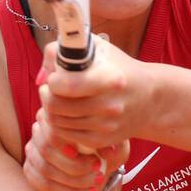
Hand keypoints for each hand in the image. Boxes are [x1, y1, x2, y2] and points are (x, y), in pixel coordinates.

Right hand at [23, 106, 129, 190]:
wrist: (94, 169)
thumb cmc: (105, 150)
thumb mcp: (116, 145)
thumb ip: (114, 144)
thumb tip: (108, 151)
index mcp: (56, 115)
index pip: (53, 126)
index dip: (68, 142)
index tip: (93, 157)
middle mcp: (38, 129)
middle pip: (46, 149)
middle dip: (75, 166)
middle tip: (99, 171)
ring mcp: (32, 150)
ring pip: (45, 169)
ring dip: (74, 181)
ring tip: (97, 183)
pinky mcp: (29, 169)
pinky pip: (42, 183)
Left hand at [35, 35, 152, 151]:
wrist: (149, 98)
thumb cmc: (116, 67)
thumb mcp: (95, 48)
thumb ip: (61, 52)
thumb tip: (41, 79)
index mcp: (110, 80)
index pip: (65, 85)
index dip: (52, 80)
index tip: (55, 77)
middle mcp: (110, 106)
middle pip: (55, 105)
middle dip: (46, 95)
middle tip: (49, 89)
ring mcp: (106, 126)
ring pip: (56, 121)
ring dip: (49, 110)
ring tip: (57, 99)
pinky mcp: (101, 141)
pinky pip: (65, 135)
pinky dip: (58, 124)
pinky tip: (65, 113)